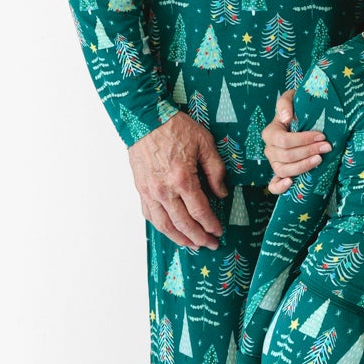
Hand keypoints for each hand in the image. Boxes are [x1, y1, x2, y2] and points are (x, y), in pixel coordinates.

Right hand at [127, 112, 226, 249]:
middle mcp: (164, 190)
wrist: (145, 119)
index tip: (219, 232)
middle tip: (210, 245)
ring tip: (192, 245)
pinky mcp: (141, 189)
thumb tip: (222, 193)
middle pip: (182, 223)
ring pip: (164, 224)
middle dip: (198, 237)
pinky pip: (149, 214)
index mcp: (183, 179)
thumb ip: (216, 171)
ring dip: (178, 238)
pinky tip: (170, 231)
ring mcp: (150, 191)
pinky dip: (161, 227)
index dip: (211, 225)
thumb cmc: (176, 127)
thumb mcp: (205, 143)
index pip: (200, 211)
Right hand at [261, 92, 327, 195]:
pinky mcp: (279, 174)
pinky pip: (273, 186)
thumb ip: (285, 103)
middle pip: (286, 156)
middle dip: (308, 151)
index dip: (303, 140)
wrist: (301, 119)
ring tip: (319, 160)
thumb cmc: (297, 108)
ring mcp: (274, 163)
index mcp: (270, 133)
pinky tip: (291, 183)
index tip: (322, 136)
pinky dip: (280, 187)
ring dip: (302, 167)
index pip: (284, 141)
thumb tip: (287, 117)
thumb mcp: (291, 98)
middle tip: (327, 147)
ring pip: (283, 170)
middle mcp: (270, 149)